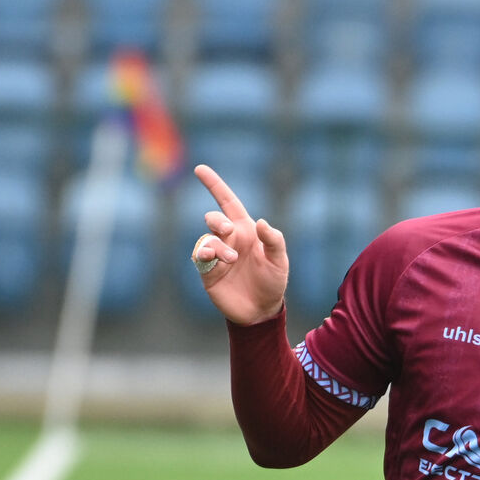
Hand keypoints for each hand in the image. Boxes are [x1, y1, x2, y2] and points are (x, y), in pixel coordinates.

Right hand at [191, 164, 287, 324]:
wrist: (261, 310)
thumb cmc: (273, 282)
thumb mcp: (279, 260)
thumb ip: (274, 240)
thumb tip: (260, 221)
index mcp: (246, 231)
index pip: (228, 202)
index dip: (214, 185)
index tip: (200, 169)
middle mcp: (229, 239)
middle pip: (213, 218)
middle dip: (217, 220)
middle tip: (228, 230)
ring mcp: (217, 255)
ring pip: (207, 238)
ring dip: (217, 245)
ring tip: (232, 260)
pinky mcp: (208, 271)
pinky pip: (199, 255)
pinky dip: (205, 253)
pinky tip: (216, 260)